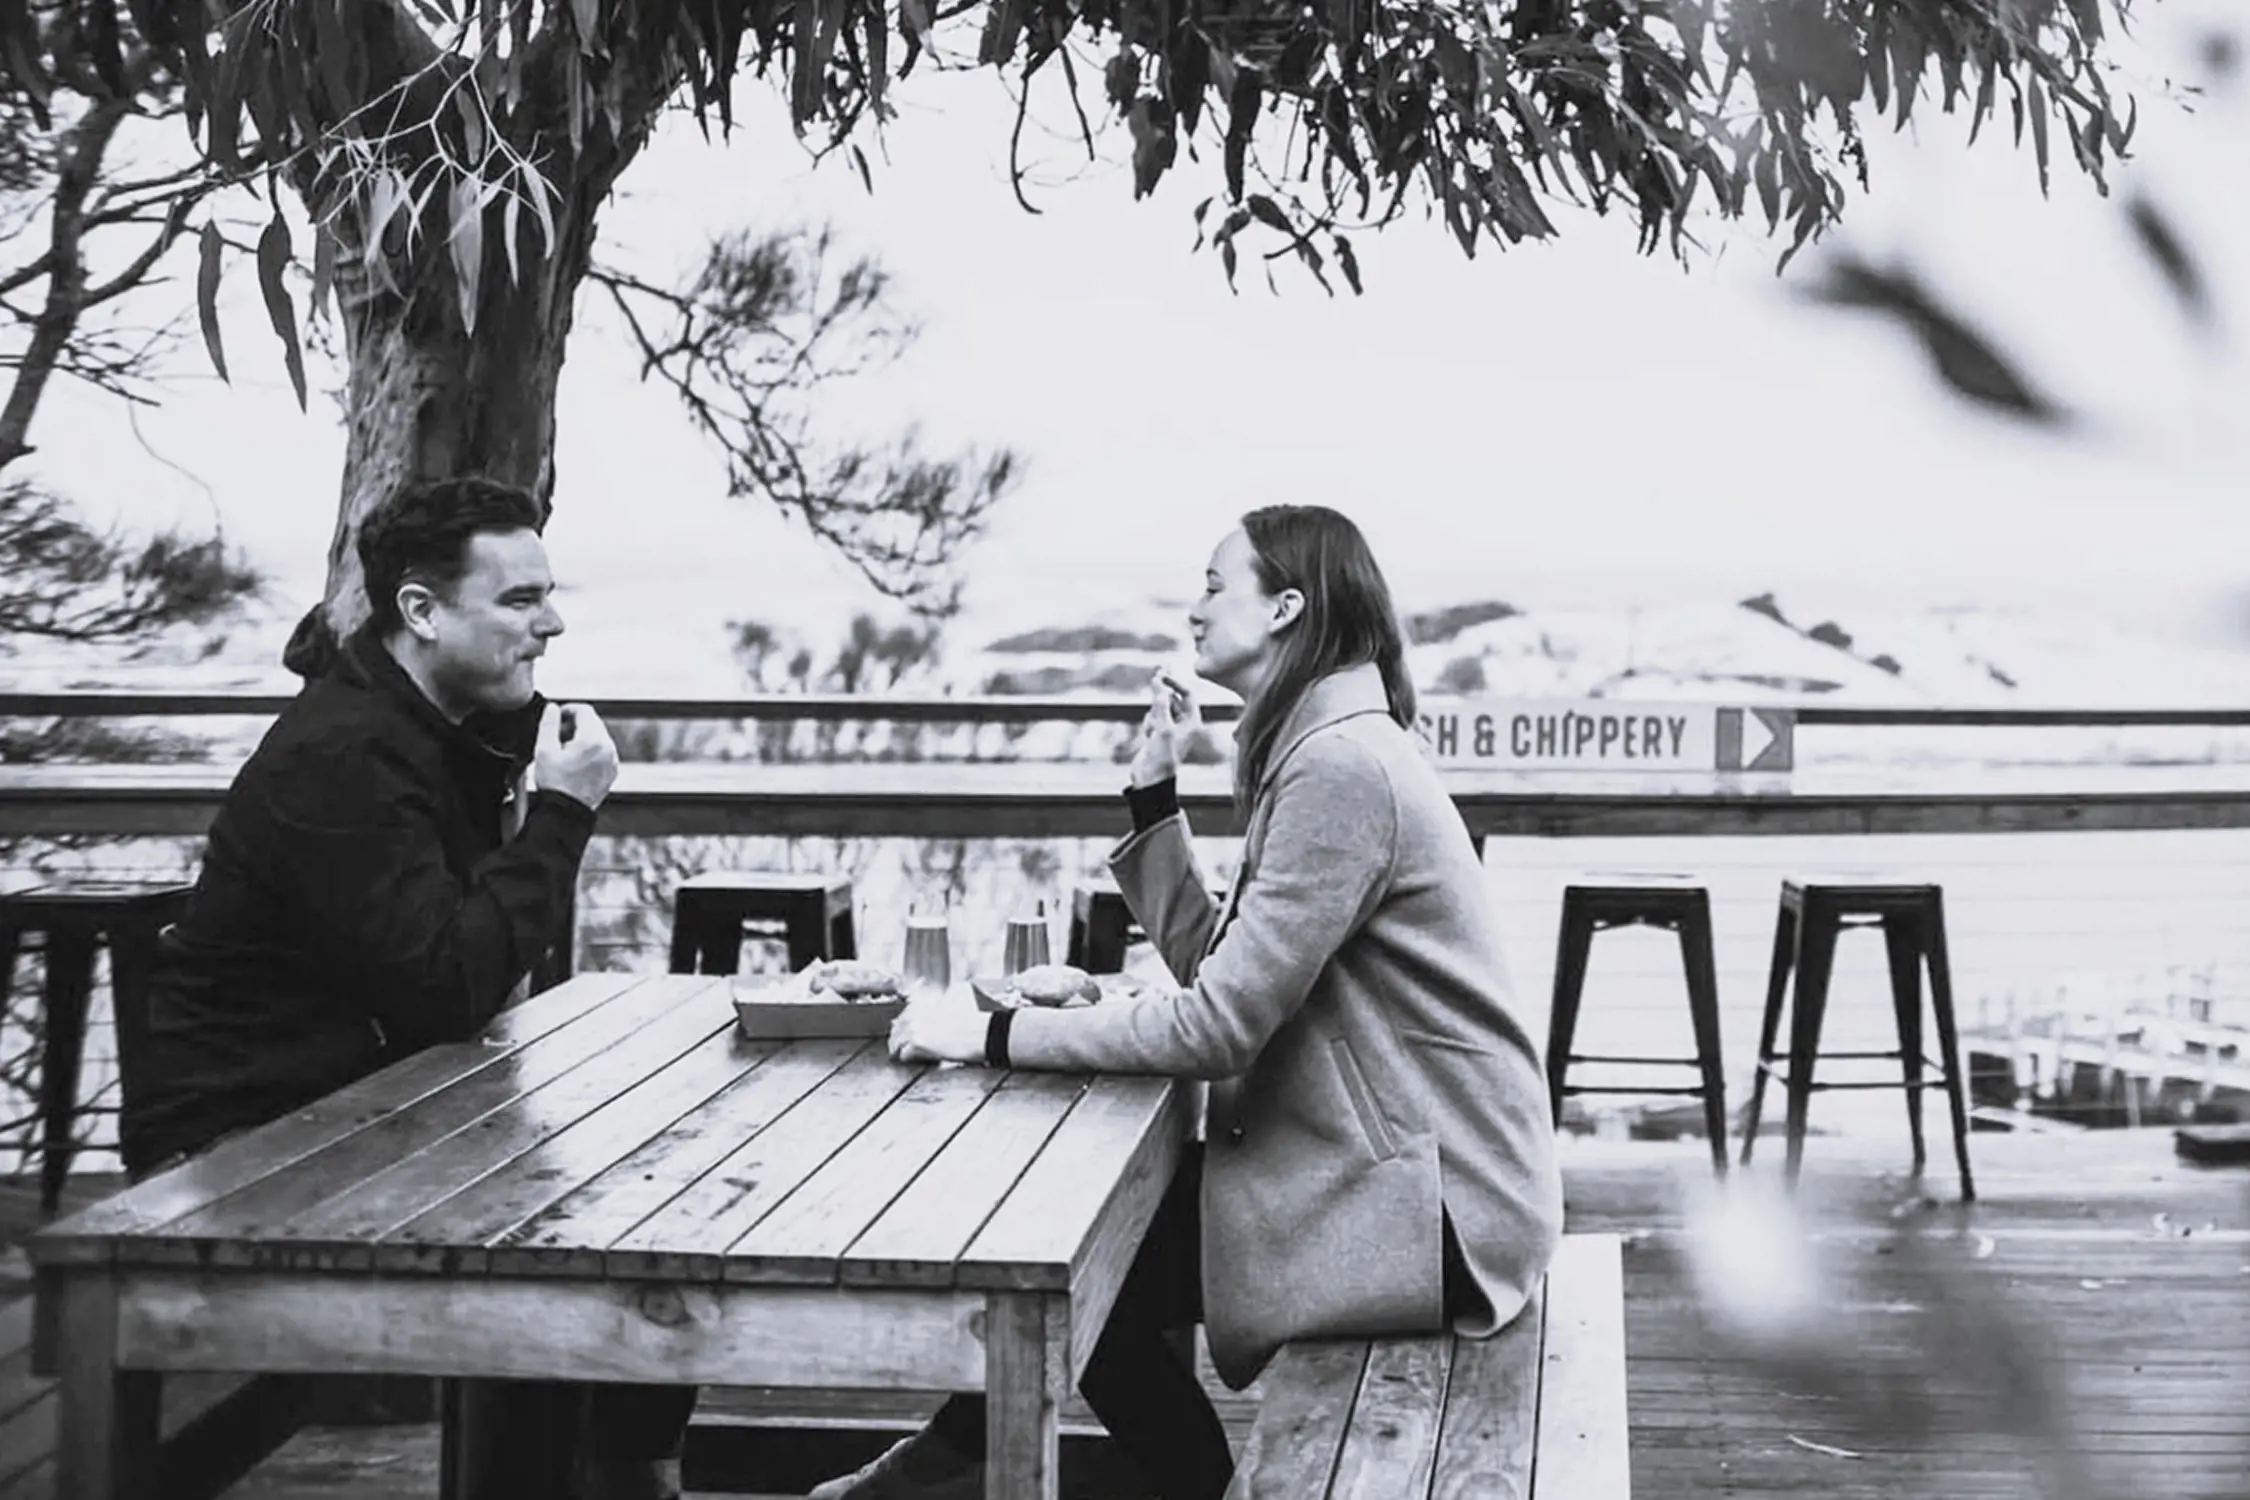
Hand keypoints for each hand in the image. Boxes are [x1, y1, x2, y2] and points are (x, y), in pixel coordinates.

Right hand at [534, 702, 618, 809]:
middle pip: (593, 723)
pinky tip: (575, 762)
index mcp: (593, 740)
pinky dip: (591, 751)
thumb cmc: (556, 785)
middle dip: (575, 724)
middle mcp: (608, 748)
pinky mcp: (612, 771)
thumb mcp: (544, 750)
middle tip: (557, 736)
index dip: (568, 709)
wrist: (567, 812)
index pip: (584, 710)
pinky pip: (603, 752)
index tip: (557, 717)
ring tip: (564, 751)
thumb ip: (549, 724)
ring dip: (582, 737)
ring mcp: (612, 760)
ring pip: (599, 737)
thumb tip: (552, 708)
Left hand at [888, 994, 990, 1064]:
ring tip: (898, 1054)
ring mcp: (915, 1028)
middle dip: (896, 1037)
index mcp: (925, 1002)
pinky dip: (906, 1058)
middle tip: (896, 1045)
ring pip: (896, 1042)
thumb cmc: (974, 1018)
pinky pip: (903, 1054)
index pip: (903, 1014)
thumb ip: (948, 994)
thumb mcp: (960, 994)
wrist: (980, 1033)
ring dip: (897, 1048)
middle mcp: (916, 1013)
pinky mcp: (918, 1044)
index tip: (900, 1029)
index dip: (901, 1024)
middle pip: (896, 1028)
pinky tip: (909, 1060)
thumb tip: (949, 992)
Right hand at [1129, 669, 1200, 788]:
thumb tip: (1158, 680)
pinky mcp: (1158, 734)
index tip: (1161, 674)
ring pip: (1160, 709)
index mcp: (1193, 723)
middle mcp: (1184, 725)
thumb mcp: (1162, 726)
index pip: (1187, 695)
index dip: (1175, 682)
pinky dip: (1149, 724)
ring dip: (1154, 714)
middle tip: (1154, 677)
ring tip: (1152, 731)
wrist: (1150, 779)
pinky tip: (1148, 738)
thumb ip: (1161, 703)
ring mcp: (1171, 729)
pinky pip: (1152, 719)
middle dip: (1163, 696)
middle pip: (1174, 699)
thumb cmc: (1162, 756)